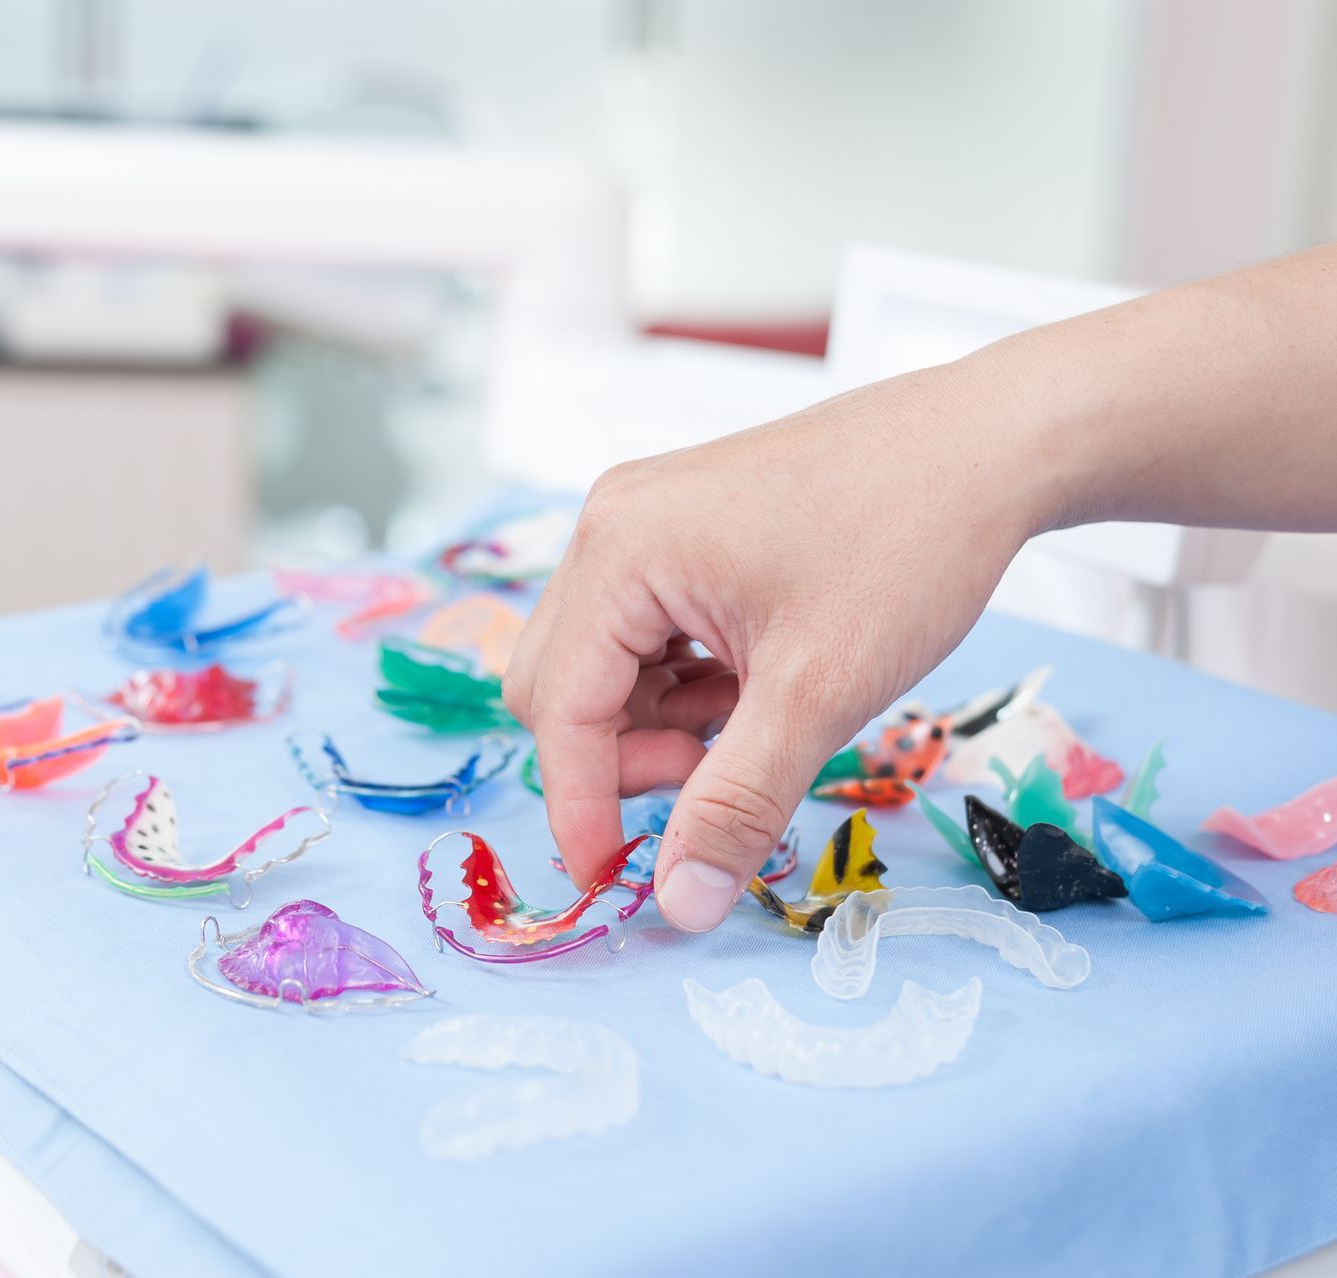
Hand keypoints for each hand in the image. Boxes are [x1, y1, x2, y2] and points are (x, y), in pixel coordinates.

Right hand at [503, 359, 1046, 931]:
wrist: (991, 442)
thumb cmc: (910, 545)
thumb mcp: (818, 694)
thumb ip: (736, 805)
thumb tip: (679, 906)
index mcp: (620, 552)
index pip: (558, 709)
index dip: (579, 807)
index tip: (614, 883)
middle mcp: (611, 526)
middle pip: (558, 685)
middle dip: (620, 757)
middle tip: (711, 781)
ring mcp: (643, 521)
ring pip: (601, 666)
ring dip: (659, 723)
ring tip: (757, 722)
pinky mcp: (679, 529)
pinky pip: (641, 633)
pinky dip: (683, 683)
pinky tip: (755, 686)